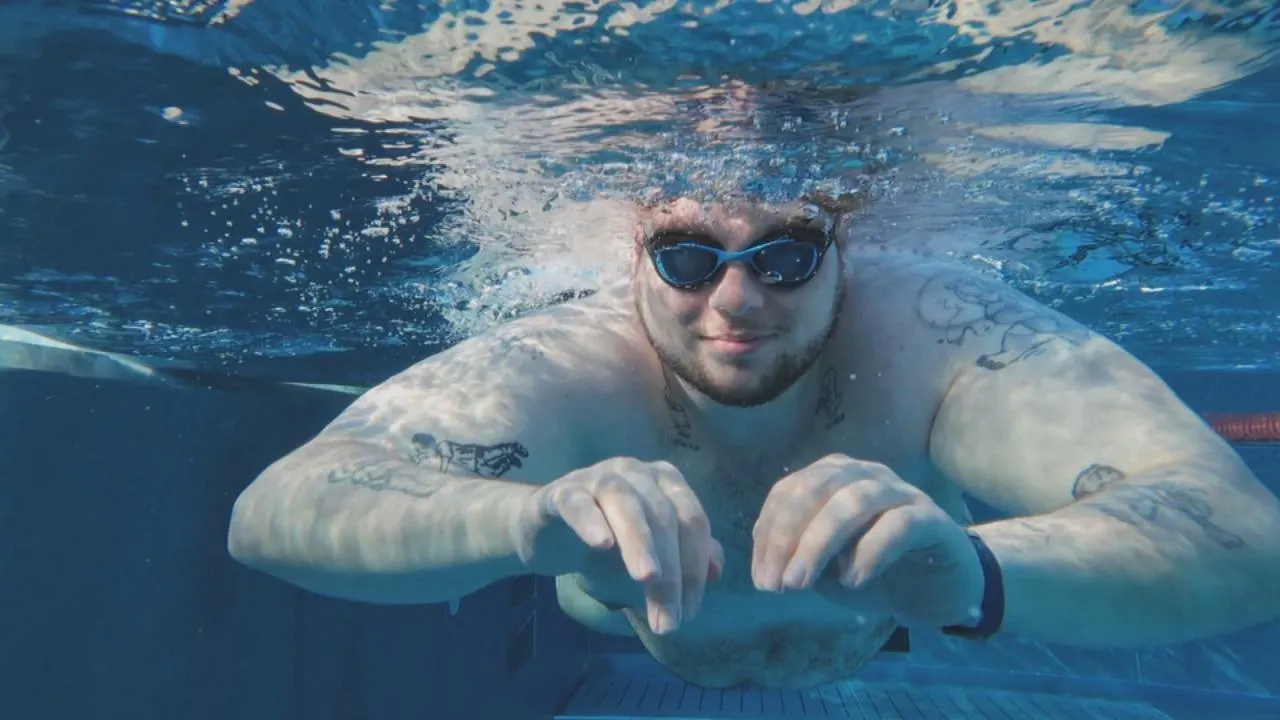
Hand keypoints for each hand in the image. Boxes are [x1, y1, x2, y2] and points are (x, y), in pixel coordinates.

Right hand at [511, 457, 721, 634]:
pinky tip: (601, 544)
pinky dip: (590, 520)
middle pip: (662, 516)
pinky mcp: (561, 492)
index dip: (695, 568)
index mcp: (664, 481)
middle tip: (668, 620)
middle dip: (670, 572)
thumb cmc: (607, 542)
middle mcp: (635, 472)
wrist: (546, 533)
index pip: (692, 520)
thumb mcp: (651, 555)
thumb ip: (685, 557)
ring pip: (625, 504)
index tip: (690, 613)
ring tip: (646, 579)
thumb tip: (717, 570)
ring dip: (639, 542)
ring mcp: (596, 477)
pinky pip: (577, 502)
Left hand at [751, 454, 982, 627]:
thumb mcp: (825, 567)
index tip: (761, 578)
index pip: (792, 490)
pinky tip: (852, 580)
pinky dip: (870, 551)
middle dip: (788, 536)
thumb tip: (766, 565)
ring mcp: (902, 493)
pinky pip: (899, 525)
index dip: (770, 532)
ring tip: (801, 583)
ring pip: (854, 501)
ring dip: (820, 543)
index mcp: (835, 477)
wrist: (939, 589)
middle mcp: (867, 475)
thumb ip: (797, 557)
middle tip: (776, 584)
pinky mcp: (933, 520)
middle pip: (818, 489)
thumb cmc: (874, 570)